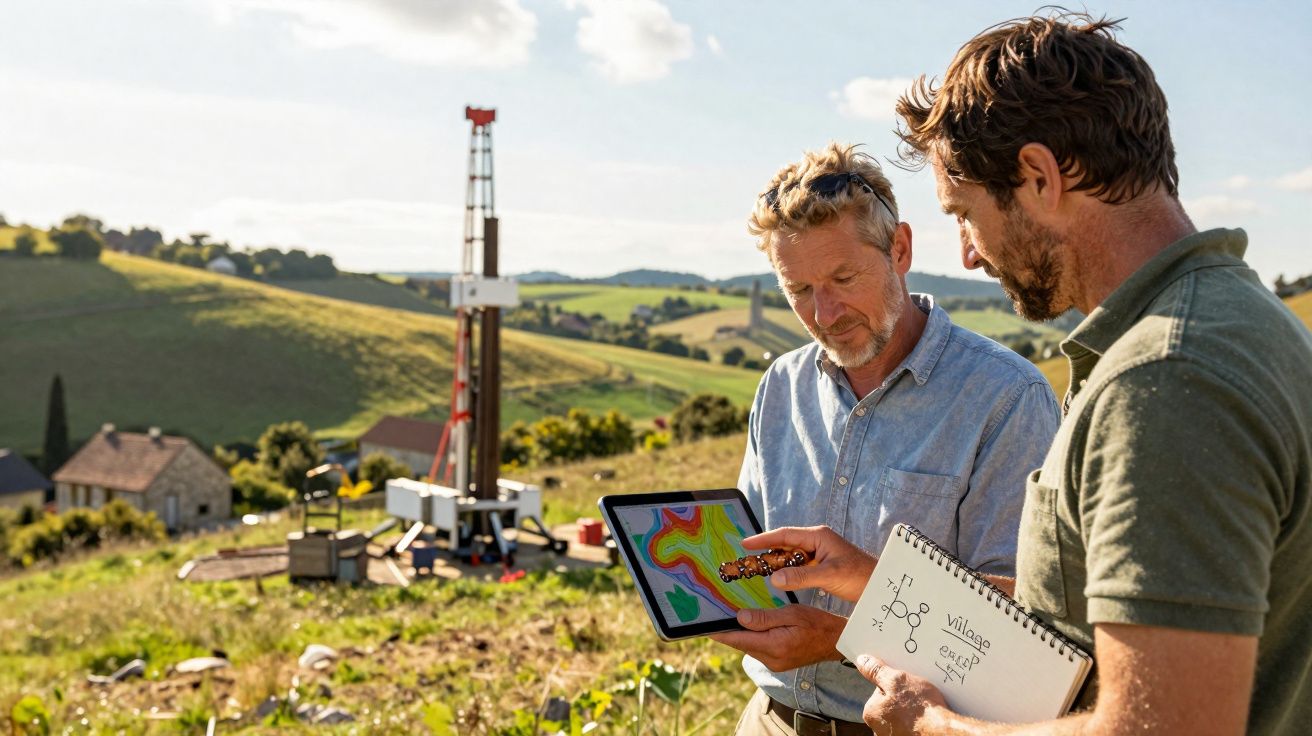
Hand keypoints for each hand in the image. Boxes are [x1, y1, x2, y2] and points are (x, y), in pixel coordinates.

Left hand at [709, 605, 845, 671]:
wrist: (836, 641)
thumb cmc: (817, 623)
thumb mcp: (792, 614)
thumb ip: (765, 618)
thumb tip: (740, 618)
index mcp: (775, 646)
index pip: (739, 640)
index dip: (720, 634)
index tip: (704, 628)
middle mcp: (772, 659)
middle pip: (742, 644)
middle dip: (729, 632)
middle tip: (715, 616)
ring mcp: (775, 663)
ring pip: (749, 647)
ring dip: (741, 635)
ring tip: (729, 618)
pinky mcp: (778, 662)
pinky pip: (759, 649)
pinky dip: (752, 638)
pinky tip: (750, 626)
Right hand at [743, 525, 876, 601]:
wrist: (880, 585)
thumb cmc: (860, 576)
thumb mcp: (829, 575)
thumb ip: (801, 576)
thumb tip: (774, 579)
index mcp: (818, 536)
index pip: (785, 535)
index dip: (764, 538)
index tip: (745, 543)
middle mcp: (817, 541)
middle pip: (785, 544)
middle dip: (766, 552)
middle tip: (747, 562)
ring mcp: (819, 553)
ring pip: (791, 556)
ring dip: (777, 564)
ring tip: (758, 571)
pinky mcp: (822, 565)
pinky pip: (799, 566)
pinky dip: (787, 572)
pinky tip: (779, 580)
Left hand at [855, 655, 947, 734]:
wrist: (940, 732)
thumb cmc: (920, 709)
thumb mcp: (897, 681)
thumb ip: (877, 671)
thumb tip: (862, 661)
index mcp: (871, 712)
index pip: (879, 691)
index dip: (894, 684)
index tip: (905, 683)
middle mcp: (878, 728)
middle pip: (890, 705)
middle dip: (902, 699)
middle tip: (918, 695)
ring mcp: (893, 735)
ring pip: (901, 716)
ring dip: (911, 711)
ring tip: (925, 706)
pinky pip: (911, 725)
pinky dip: (918, 721)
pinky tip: (927, 717)